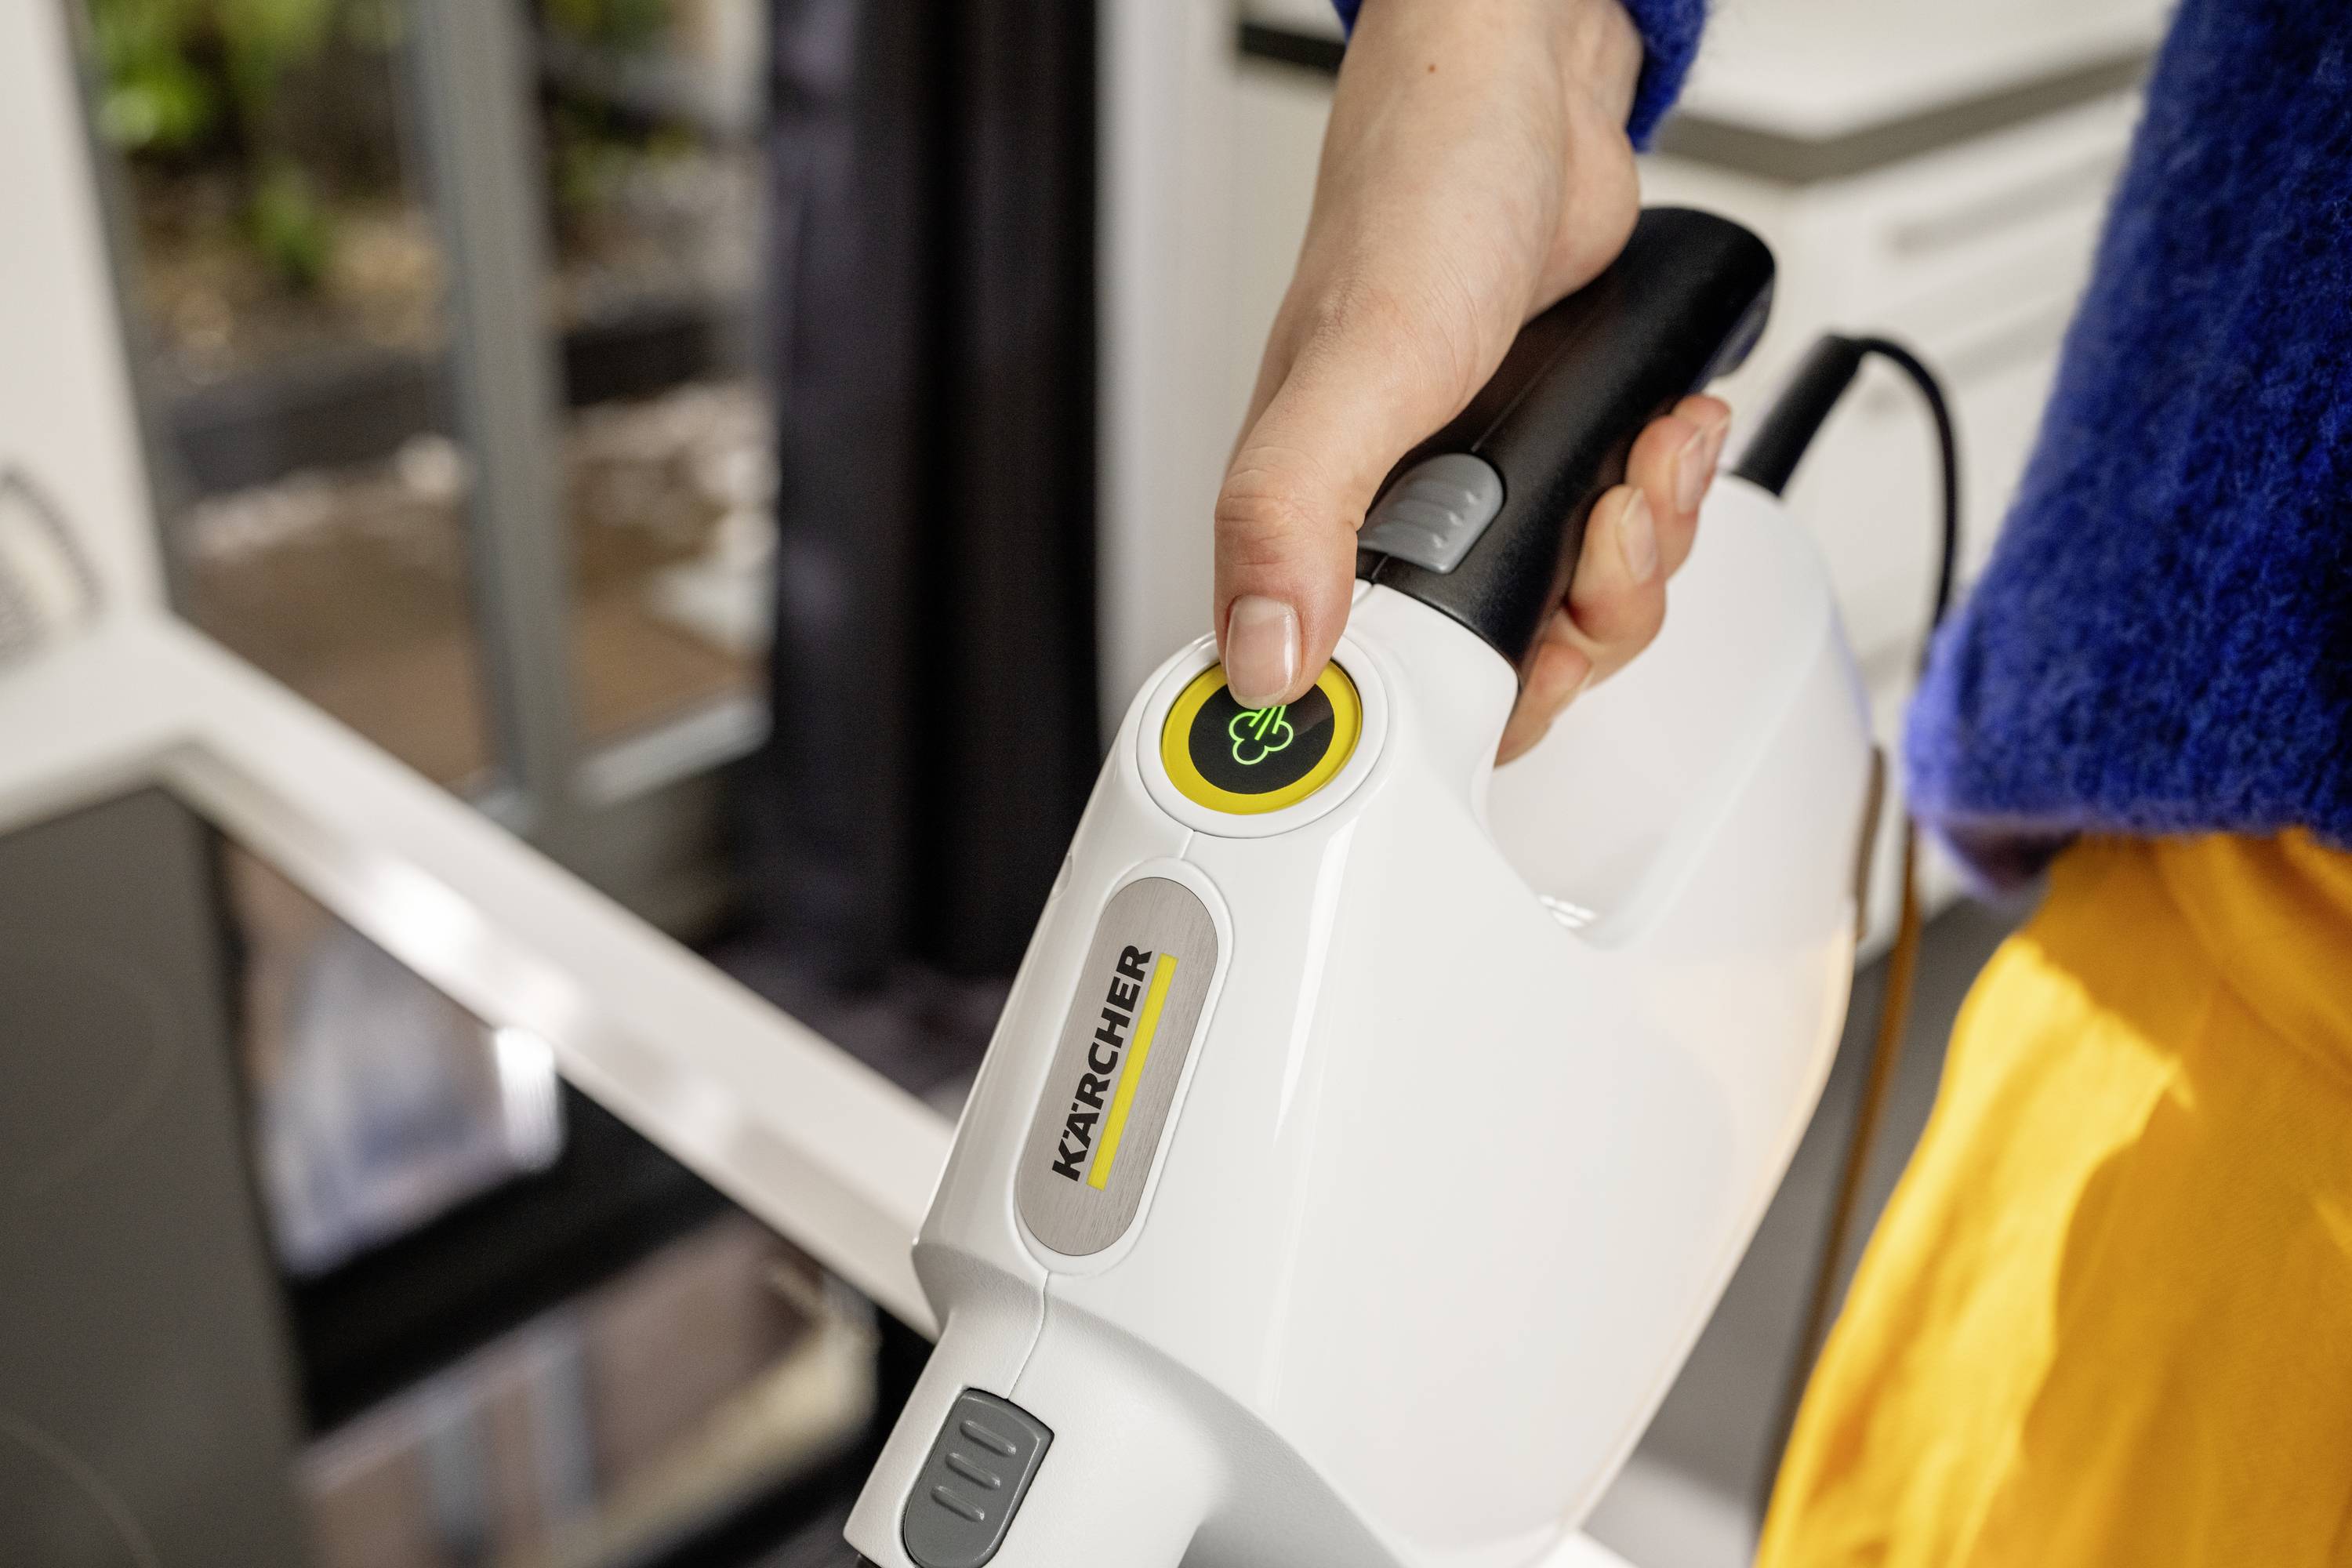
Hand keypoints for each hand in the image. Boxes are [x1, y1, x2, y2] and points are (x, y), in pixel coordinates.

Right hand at [1214, 0, 1731, 761]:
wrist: (1529, 101)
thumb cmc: (1421, 200)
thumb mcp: (1357, 367)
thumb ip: (1293, 515)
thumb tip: (1261, 660)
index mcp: (1307, 524)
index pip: (1346, 698)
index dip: (1420, 723)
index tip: (1482, 690)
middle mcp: (1388, 525)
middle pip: (1492, 679)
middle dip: (1573, 627)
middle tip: (1593, 540)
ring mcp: (1480, 500)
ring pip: (1569, 621)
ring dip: (1637, 557)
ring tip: (1639, 468)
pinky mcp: (1550, 471)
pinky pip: (1620, 552)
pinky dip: (1662, 508)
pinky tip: (1658, 440)